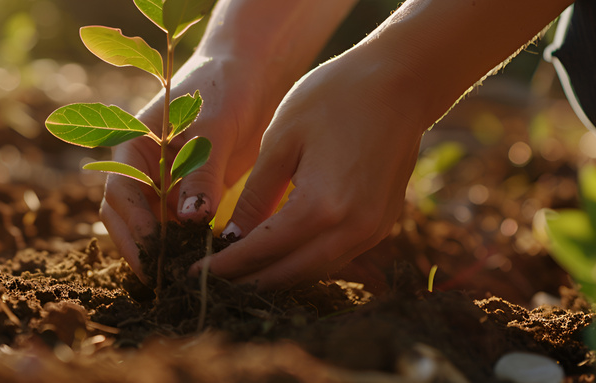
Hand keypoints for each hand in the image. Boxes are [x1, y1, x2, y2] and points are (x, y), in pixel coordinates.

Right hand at [100, 54, 284, 281]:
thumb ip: (201, 172)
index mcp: (133, 144)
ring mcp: (163, 185)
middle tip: (164, 279)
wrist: (253, 77)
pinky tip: (203, 263)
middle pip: (125, 217)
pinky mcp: (188, 197)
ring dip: (162, 252)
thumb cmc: (226, 89)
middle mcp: (142, 168)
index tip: (156, 250)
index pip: (121, 191)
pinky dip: (185, 246)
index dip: (134, 223)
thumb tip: (189, 221)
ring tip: (182, 277)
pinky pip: (178, 228)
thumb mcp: (213, 128)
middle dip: (140, 248)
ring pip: (150, 227)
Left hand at [189, 52, 428, 289]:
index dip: (226, 266)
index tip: (194, 275)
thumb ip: (255, 197)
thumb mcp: (281, 141)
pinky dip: (303, 262)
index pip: (263, 251)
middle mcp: (352, 228)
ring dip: (276, 277)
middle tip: (212, 283)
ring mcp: (372, 230)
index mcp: (321, 206)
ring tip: (239, 274)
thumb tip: (229, 239)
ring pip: (314, 271)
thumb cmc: (333, 98)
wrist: (400, 80)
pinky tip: (278, 255)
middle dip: (248, 281)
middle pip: (290, 273)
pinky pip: (335, 257)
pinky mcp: (381, 225)